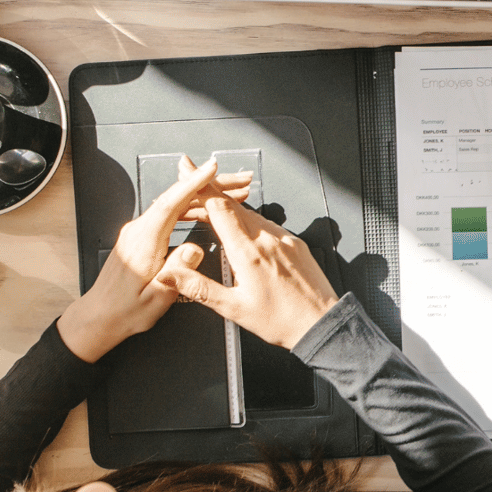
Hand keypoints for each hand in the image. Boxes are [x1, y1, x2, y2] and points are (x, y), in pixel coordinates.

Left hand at [57, 156, 252, 362]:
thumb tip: (195, 250)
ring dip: (205, 195)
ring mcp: (140, 231)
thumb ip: (176, 272)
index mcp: (143, 242)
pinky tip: (208, 210)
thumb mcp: (156, 298)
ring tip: (233, 194)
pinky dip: (193, 207)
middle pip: (177, 197)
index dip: (192, 183)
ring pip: (176, 203)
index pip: (170, 203)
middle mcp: (139, 231)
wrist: (100, 317)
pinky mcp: (143, 235)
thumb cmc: (125, 311)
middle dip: (210, 185)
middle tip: (240, 182)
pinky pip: (171, 212)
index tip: (211, 169)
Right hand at [158, 194, 340, 349]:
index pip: (219, 209)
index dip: (200, 187)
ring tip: (210, 206)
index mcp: (248, 252)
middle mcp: (268, 239)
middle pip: (233, 205)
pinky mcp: (295, 242)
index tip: (187, 168)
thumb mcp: (232, 307)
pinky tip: (242, 228)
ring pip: (251, 213)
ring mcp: (284, 238)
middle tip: (191, 178)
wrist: (321, 323)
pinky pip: (268, 224)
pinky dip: (249, 220)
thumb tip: (170, 274)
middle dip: (210, 191)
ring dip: (229, 207)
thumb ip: (198, 287)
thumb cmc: (280, 321)